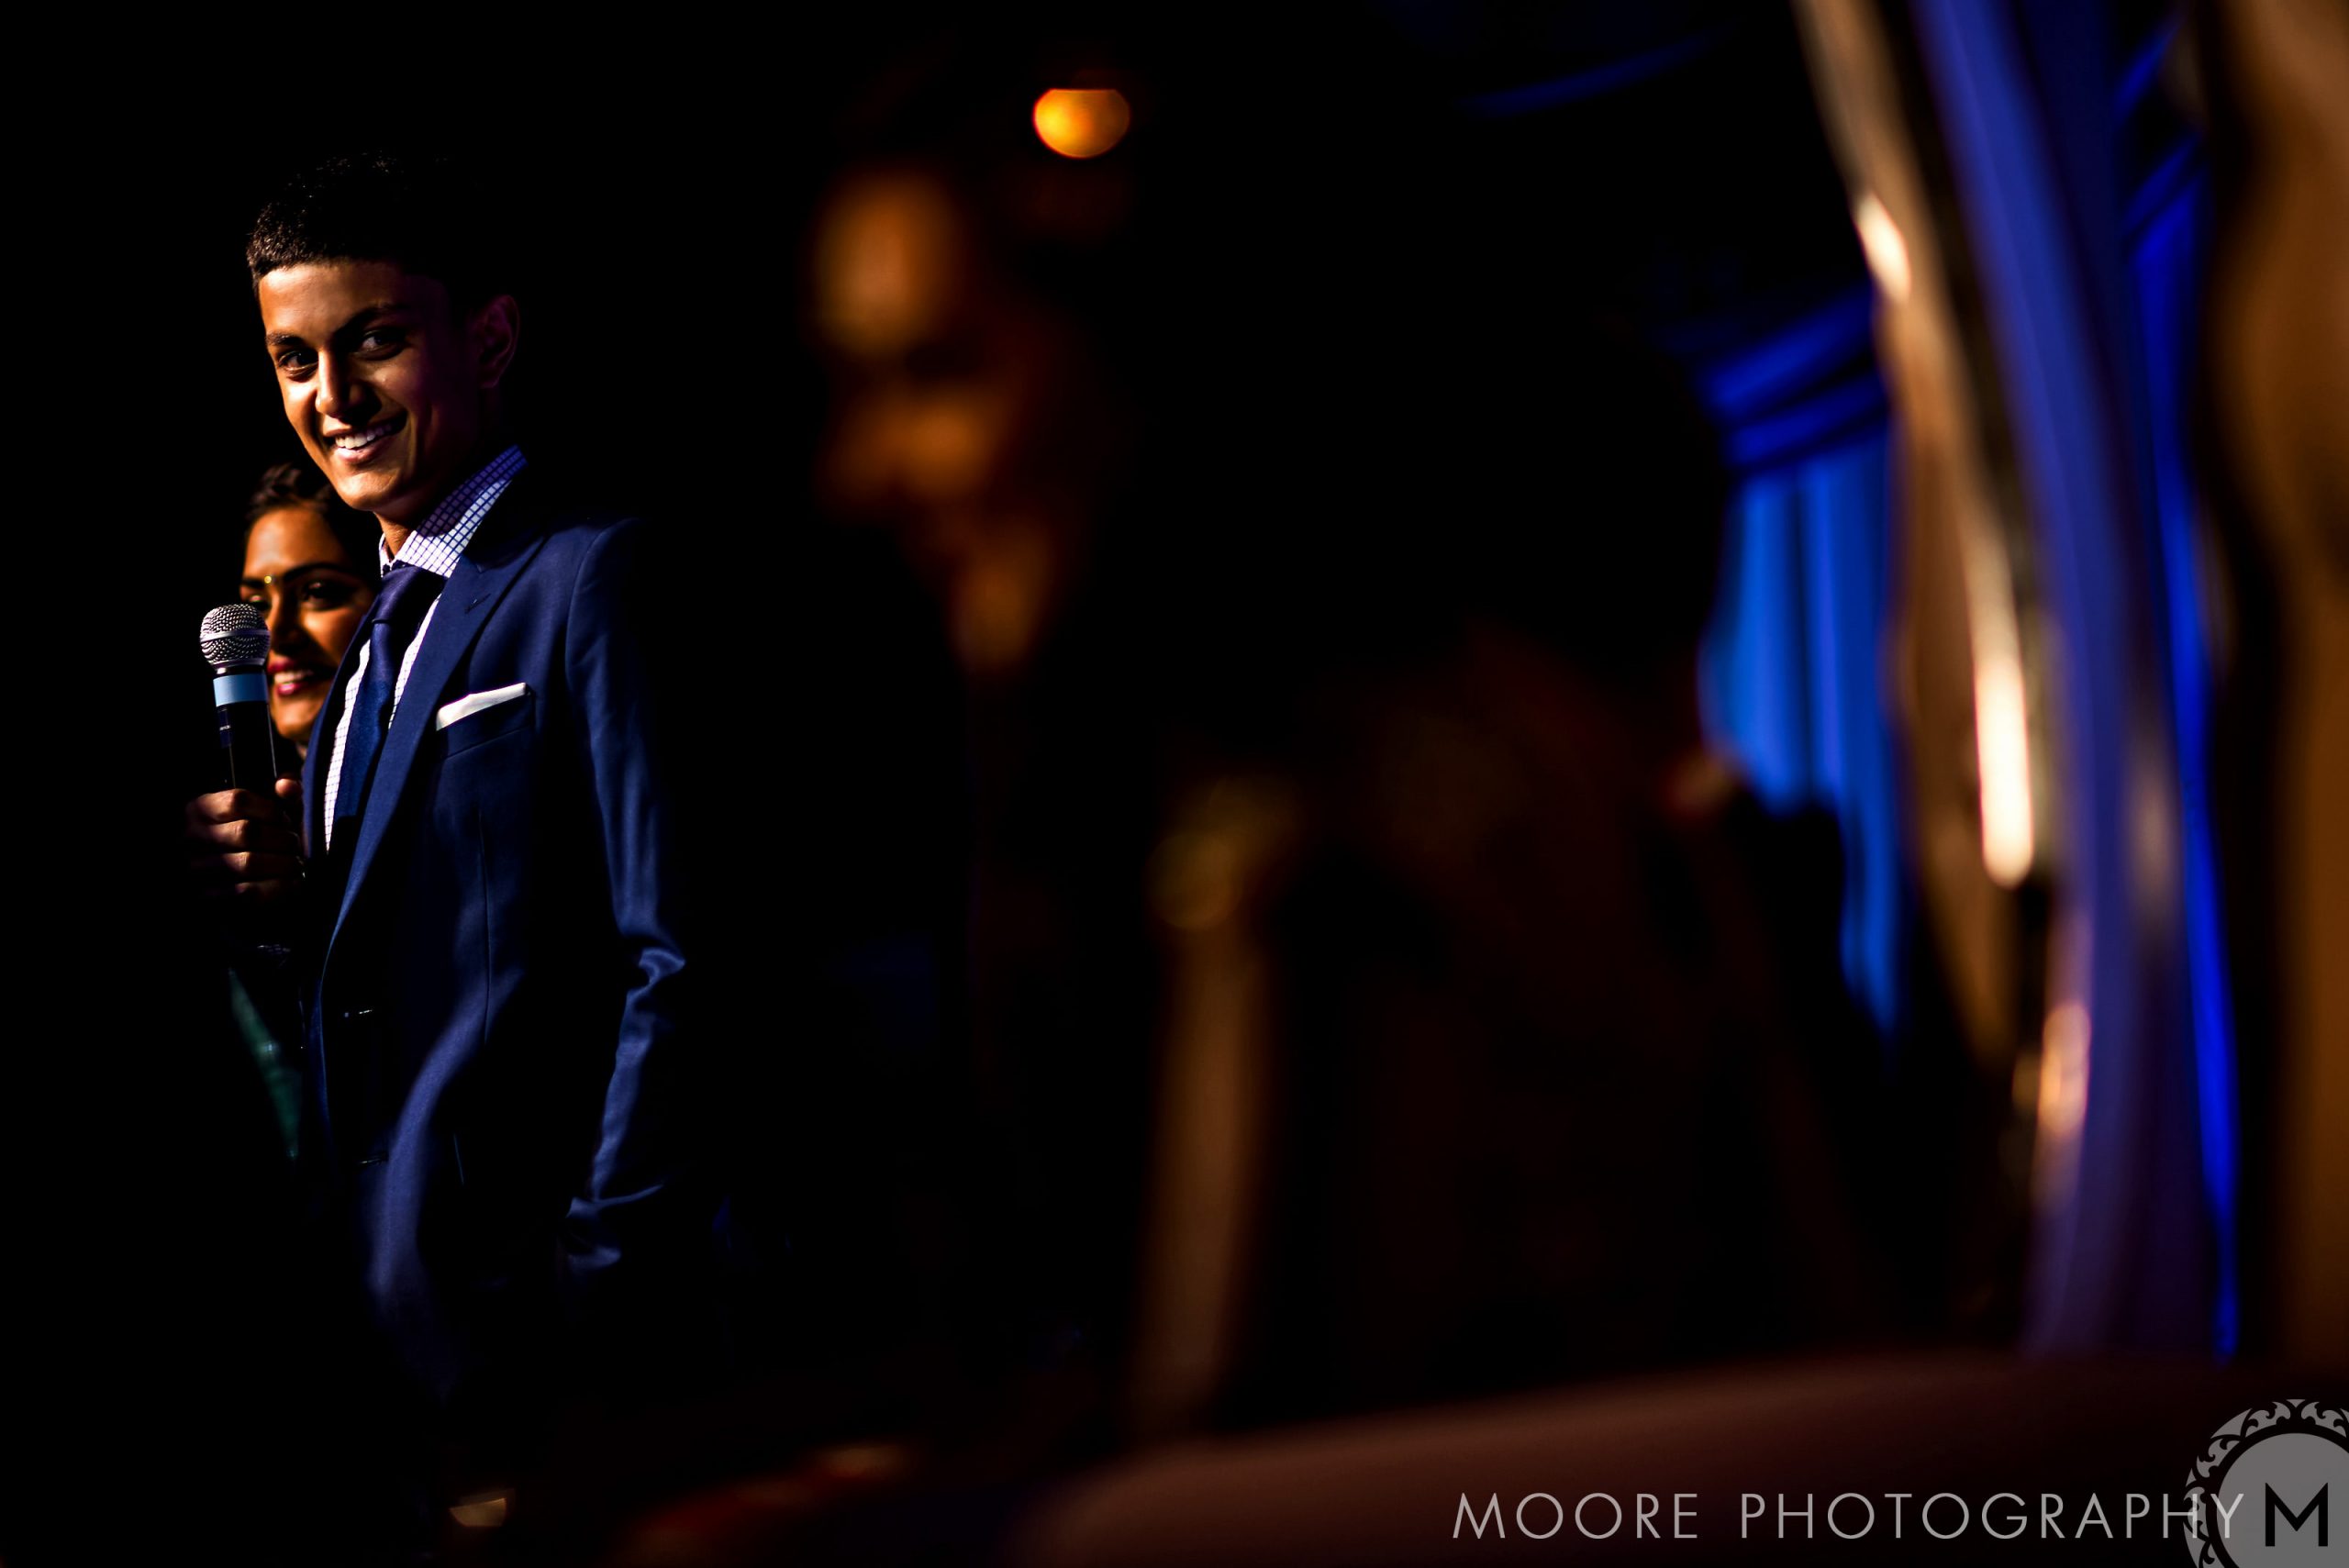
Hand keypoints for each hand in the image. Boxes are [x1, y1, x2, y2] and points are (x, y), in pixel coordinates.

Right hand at [184, 778, 305, 918]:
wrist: (233, 881)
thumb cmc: (255, 837)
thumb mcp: (266, 808)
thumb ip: (281, 792)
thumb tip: (289, 786)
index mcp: (199, 809)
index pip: (237, 801)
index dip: (271, 810)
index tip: (285, 821)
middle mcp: (191, 838)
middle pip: (246, 832)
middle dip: (282, 839)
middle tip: (295, 846)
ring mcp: (195, 869)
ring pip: (248, 863)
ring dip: (284, 864)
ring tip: (296, 864)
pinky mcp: (207, 898)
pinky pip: (247, 893)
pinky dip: (278, 888)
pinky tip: (293, 883)